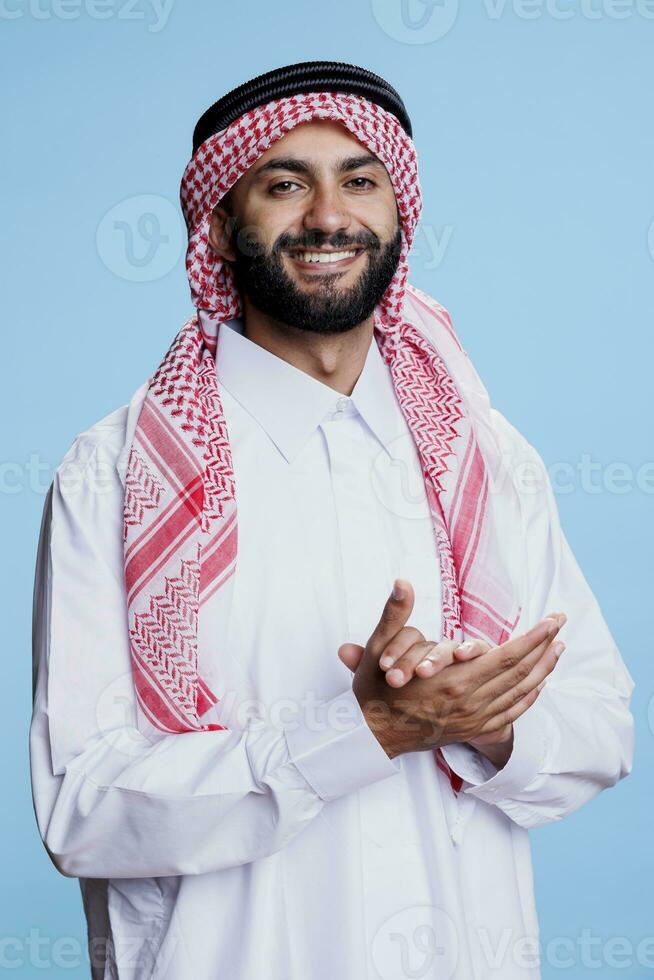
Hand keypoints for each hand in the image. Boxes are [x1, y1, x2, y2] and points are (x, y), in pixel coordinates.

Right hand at [338, 580, 565, 758]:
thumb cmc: (376, 691)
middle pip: (519, 672)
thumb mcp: (378, 649)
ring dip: (543, 668)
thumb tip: (401, 582)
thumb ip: (394, 614)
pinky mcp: (473, 731)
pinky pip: (510, 713)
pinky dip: (529, 697)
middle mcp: (469, 702)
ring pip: (519, 693)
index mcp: (453, 680)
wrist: (372, 736)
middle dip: (545, 645)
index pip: (506, 656)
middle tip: (561, 623)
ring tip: (559, 648)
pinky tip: (539, 683)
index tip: (551, 619)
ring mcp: (473, 719)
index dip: (533, 637)